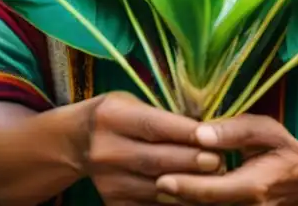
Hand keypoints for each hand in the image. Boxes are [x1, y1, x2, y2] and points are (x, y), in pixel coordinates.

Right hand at [84, 92, 221, 204]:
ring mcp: (108, 180)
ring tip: (217, 181)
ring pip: (157, 188)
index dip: (184, 132)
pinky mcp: (113, 202)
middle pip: (156, 160)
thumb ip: (162, 115)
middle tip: (221, 162)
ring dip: (191, 186)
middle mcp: (106, 150)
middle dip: (192, 162)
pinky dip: (177, 202)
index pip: (153, 126)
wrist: (76, 143)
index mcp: (111, 117)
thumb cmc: (116, 116)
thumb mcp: (131, 103)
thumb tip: (208, 128)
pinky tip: (197, 196)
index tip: (213, 136)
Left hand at [155, 115, 297, 204]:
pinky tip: (175, 192)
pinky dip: (192, 203)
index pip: (212, 191)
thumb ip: (234, 131)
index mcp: (254, 186)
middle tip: (149, 181)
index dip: (185, 186)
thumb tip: (199, 133)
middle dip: (175, 196)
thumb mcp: (268, 131)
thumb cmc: (287, 151)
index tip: (161, 179)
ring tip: (155, 186)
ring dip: (180, 202)